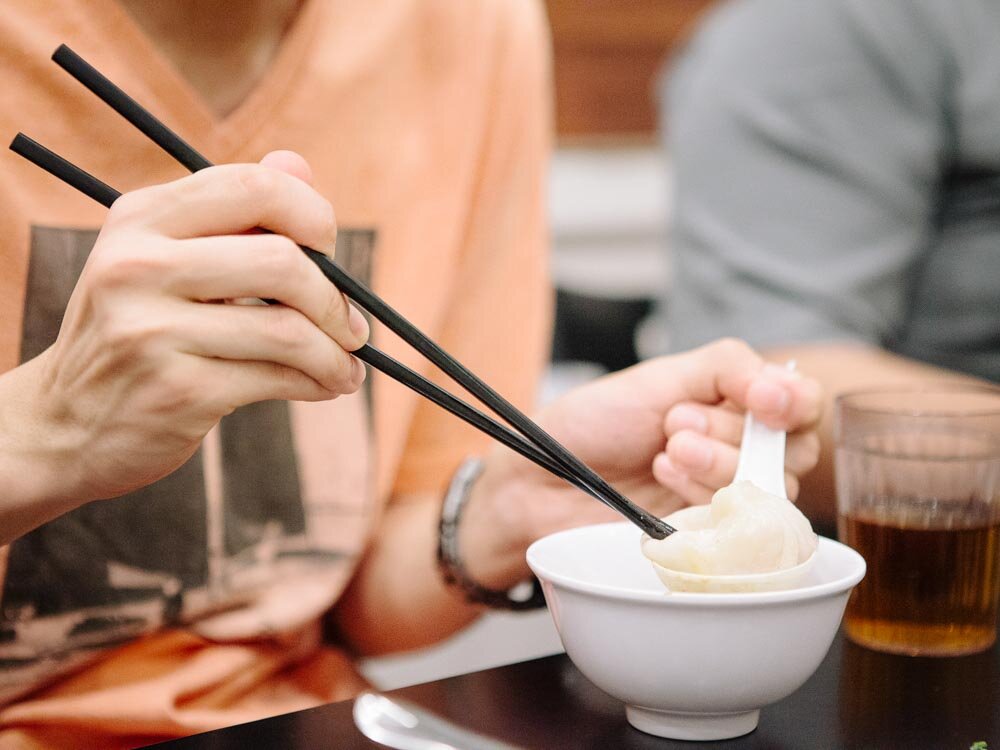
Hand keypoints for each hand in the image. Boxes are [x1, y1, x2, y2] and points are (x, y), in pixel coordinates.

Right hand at [0, 151, 367, 538]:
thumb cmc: (136, 331)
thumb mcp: (163, 259)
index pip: (255, 187)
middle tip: (351, 326)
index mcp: (141, 218)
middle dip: (334, 298)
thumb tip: (299, 162)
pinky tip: (326, 386)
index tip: (329, 249)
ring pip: (289, 329)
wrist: (63, 423)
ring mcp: (151, 330)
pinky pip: (278, 378)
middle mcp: (138, 265)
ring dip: (336, 353)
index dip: (313, 215)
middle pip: (282, 260)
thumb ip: (233, 212)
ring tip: (346, 366)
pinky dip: (319, 383)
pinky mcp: (176, 391)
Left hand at [459, 339, 822, 588]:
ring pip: (769, 487)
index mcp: (736, 403)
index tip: (764, 402)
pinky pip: (741, 526)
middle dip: (733, 432)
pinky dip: (703, 497)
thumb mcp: (662, 376)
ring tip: (663, 452)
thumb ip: (728, 368)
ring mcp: (727, 496)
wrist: (546, 478)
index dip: (793, 403)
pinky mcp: (711, 537)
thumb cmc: (598, 422)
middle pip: (793, 449)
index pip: (802, 405)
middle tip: (674, 423)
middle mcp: (740, 450)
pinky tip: (663, 481)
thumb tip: (784, 385)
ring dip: (715, 463)